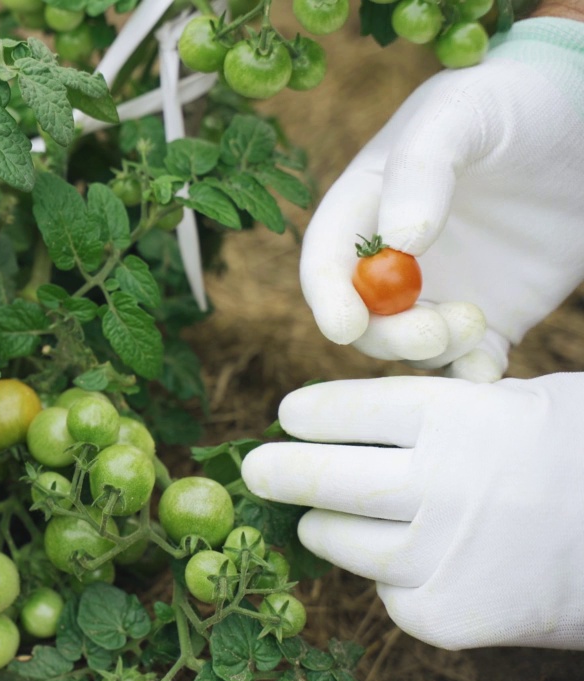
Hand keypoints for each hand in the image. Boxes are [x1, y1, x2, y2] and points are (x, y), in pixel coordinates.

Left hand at [242, 374, 583, 649]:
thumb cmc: (582, 460)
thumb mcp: (521, 404)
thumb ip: (438, 409)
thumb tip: (347, 419)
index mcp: (457, 419)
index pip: (341, 412)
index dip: (306, 415)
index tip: (290, 417)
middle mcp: (440, 486)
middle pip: (319, 478)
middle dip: (276, 471)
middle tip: (258, 469)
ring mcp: (439, 556)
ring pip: (337, 539)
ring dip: (326, 526)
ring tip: (328, 517)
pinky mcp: (443, 616)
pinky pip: (385, 591)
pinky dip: (390, 577)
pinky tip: (422, 561)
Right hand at [300, 19, 583, 381]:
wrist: (582, 123)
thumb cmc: (508, 104)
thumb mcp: (461, 114)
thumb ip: (421, 169)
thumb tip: (398, 244)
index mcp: (365, 207)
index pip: (325, 261)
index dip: (327, 297)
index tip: (345, 325)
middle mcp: (390, 258)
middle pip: (363, 318)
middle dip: (387, 334)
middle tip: (434, 331)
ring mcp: (438, 290)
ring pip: (410, 346)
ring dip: (431, 351)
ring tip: (476, 322)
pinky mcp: (487, 317)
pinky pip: (468, 362)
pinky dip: (471, 374)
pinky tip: (487, 367)